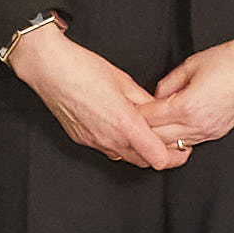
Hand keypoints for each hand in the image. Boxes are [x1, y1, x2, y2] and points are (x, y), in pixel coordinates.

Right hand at [11, 17, 179, 170]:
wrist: (50, 69)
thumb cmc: (84, 69)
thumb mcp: (124, 81)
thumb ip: (145, 101)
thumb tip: (159, 110)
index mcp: (124, 124)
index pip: (159, 158)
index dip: (175, 156)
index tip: (183, 147)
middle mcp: (109, 139)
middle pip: (145, 162)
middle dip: (161, 154)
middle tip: (170, 141)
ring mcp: (94, 142)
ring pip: (126, 158)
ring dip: (139, 150)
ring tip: (145, 131)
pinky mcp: (82, 140)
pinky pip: (108, 150)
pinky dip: (120, 144)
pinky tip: (121, 127)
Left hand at [142, 28, 233, 157]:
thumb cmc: (228, 61)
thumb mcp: (190, 65)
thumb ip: (168, 83)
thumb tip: (157, 96)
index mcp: (186, 106)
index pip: (149, 119)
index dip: (134, 115)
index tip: (125, 110)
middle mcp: (197, 124)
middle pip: (158, 138)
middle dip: (142, 131)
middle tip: (129, 125)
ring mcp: (209, 132)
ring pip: (173, 146)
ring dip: (159, 139)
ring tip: (146, 130)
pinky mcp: (217, 133)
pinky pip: (190, 143)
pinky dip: (176, 139)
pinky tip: (168, 132)